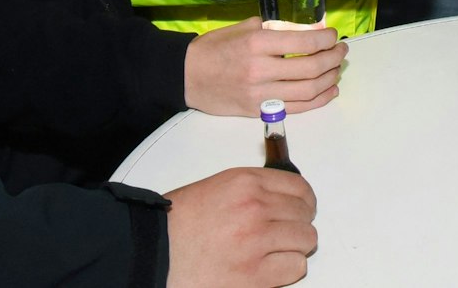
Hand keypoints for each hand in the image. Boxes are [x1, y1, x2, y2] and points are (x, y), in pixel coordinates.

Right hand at [163, 167, 316, 287]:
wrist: (152, 253)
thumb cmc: (175, 225)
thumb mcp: (216, 189)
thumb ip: (251, 191)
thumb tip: (281, 200)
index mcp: (245, 182)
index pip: (299, 187)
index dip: (303, 202)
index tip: (300, 210)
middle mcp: (255, 208)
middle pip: (304, 215)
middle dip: (297, 226)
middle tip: (283, 235)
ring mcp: (257, 241)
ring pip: (306, 241)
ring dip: (293, 248)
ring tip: (273, 253)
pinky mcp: (255, 275)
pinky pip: (296, 267)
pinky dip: (287, 270)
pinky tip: (268, 269)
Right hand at [181, 17, 345, 116]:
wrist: (186, 76)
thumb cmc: (214, 48)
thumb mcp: (242, 28)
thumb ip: (272, 29)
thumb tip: (301, 30)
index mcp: (257, 44)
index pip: (304, 43)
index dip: (326, 40)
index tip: (333, 35)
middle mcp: (261, 70)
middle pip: (311, 68)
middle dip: (333, 58)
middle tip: (341, 50)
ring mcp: (260, 94)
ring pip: (308, 90)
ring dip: (330, 79)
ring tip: (337, 69)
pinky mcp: (258, 111)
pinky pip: (297, 108)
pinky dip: (319, 100)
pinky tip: (329, 90)